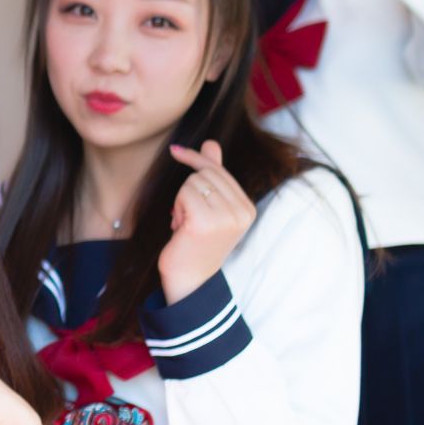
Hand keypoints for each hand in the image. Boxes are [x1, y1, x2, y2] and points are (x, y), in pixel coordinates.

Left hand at [157, 141, 257, 304]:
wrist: (189, 281)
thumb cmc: (196, 244)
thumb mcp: (209, 208)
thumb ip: (213, 176)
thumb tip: (211, 143)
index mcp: (247, 208)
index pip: (219, 171)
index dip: (196, 161)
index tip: (176, 151)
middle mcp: (242, 212)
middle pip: (205, 174)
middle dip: (188, 192)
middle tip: (188, 217)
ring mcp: (226, 217)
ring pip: (193, 182)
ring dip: (181, 202)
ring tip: (186, 225)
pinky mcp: (205, 222)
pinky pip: (184, 193)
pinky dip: (177, 208)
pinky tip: (180, 228)